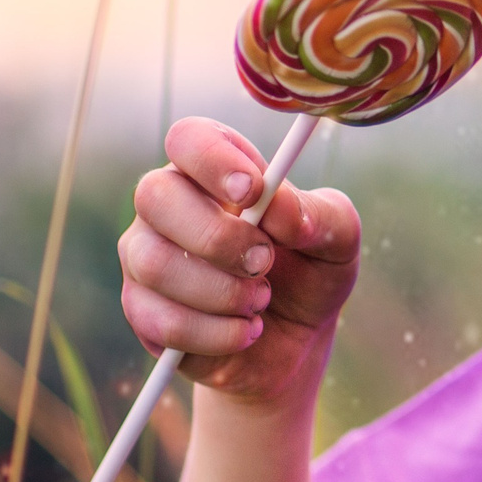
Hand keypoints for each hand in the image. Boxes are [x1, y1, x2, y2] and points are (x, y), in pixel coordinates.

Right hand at [119, 116, 360, 410]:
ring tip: (261, 301)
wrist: (296, 342)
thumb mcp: (338, 241)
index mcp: (215, 172)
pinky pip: (162, 322)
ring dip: (223, 291)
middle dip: (217, 235)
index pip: (188, 139)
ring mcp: (147, 258)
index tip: (253, 191)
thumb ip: (320, 215)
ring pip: (155, 263)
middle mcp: (169, 207)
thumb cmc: (312, 272)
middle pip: (154, 195)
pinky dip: (217, 334)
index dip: (213, 160)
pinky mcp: (143, 313)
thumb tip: (279, 208)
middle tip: (264, 261)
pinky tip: (246, 331)